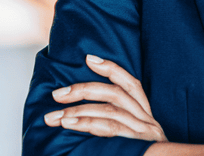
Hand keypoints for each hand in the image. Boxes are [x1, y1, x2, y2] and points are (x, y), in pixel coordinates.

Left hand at [44, 54, 167, 141]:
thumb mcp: (134, 143)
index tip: (89, 59)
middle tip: (58, 94)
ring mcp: (143, 133)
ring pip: (110, 109)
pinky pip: (110, 129)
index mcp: (146, 117)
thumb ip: (116, 127)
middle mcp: (147, 121)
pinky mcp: (136, 144)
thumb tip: (82, 116)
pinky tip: (69, 124)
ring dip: (78, 109)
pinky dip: (87, 123)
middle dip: (84, 89)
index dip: (111, 69)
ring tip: (55, 116)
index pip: (131, 84)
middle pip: (116, 94)